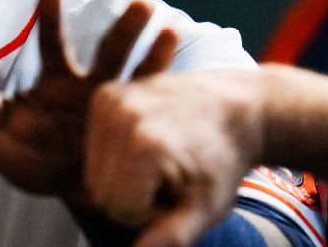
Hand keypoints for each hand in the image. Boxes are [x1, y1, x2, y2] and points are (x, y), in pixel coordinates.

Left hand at [0, 0, 177, 205]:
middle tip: (139, 6)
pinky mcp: (137, 132)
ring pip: (137, 75)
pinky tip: (181, 76)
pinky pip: (154, 110)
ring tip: (168, 30)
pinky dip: (167, 90)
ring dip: (153, 53)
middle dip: (125, 29)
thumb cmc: (29, 156)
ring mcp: (118, 108)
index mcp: (57, 80)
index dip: (53, 16)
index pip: (54, 41)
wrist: (65, 194)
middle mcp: (92, 86)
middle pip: (108, 51)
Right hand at [85, 70, 264, 246]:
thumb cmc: (222, 160)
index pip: (118, 211)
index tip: (178, 193)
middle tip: (169, 177)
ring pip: (93, 172)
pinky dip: (115, 155)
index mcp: (145, 147)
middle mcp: (121, 117)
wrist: (234, 107)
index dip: (149, 213)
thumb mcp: (206, 209)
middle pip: (100, 191)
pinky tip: (145, 144)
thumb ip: (169, 238)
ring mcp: (110, 100)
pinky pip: (93, 147)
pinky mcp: (104, 94)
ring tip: (158, 162)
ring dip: (121, 177)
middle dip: (131, 196)